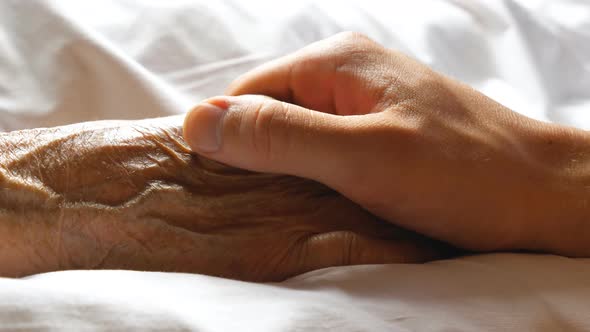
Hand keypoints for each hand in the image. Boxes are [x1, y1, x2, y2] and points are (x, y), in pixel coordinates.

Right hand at [183, 32, 589, 256]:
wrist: (542, 191)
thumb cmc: (463, 173)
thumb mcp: (362, 156)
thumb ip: (281, 137)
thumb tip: (199, 124)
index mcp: (334, 63)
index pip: (244, 96)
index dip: (226, 142)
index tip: (222, 193)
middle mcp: (345, 72)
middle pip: (269, 113)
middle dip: (258, 159)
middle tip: (265, 209)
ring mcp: (365, 99)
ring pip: (296, 133)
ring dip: (287, 171)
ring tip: (296, 209)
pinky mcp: (380, 128)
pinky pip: (325, 146)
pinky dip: (315, 174)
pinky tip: (325, 200)